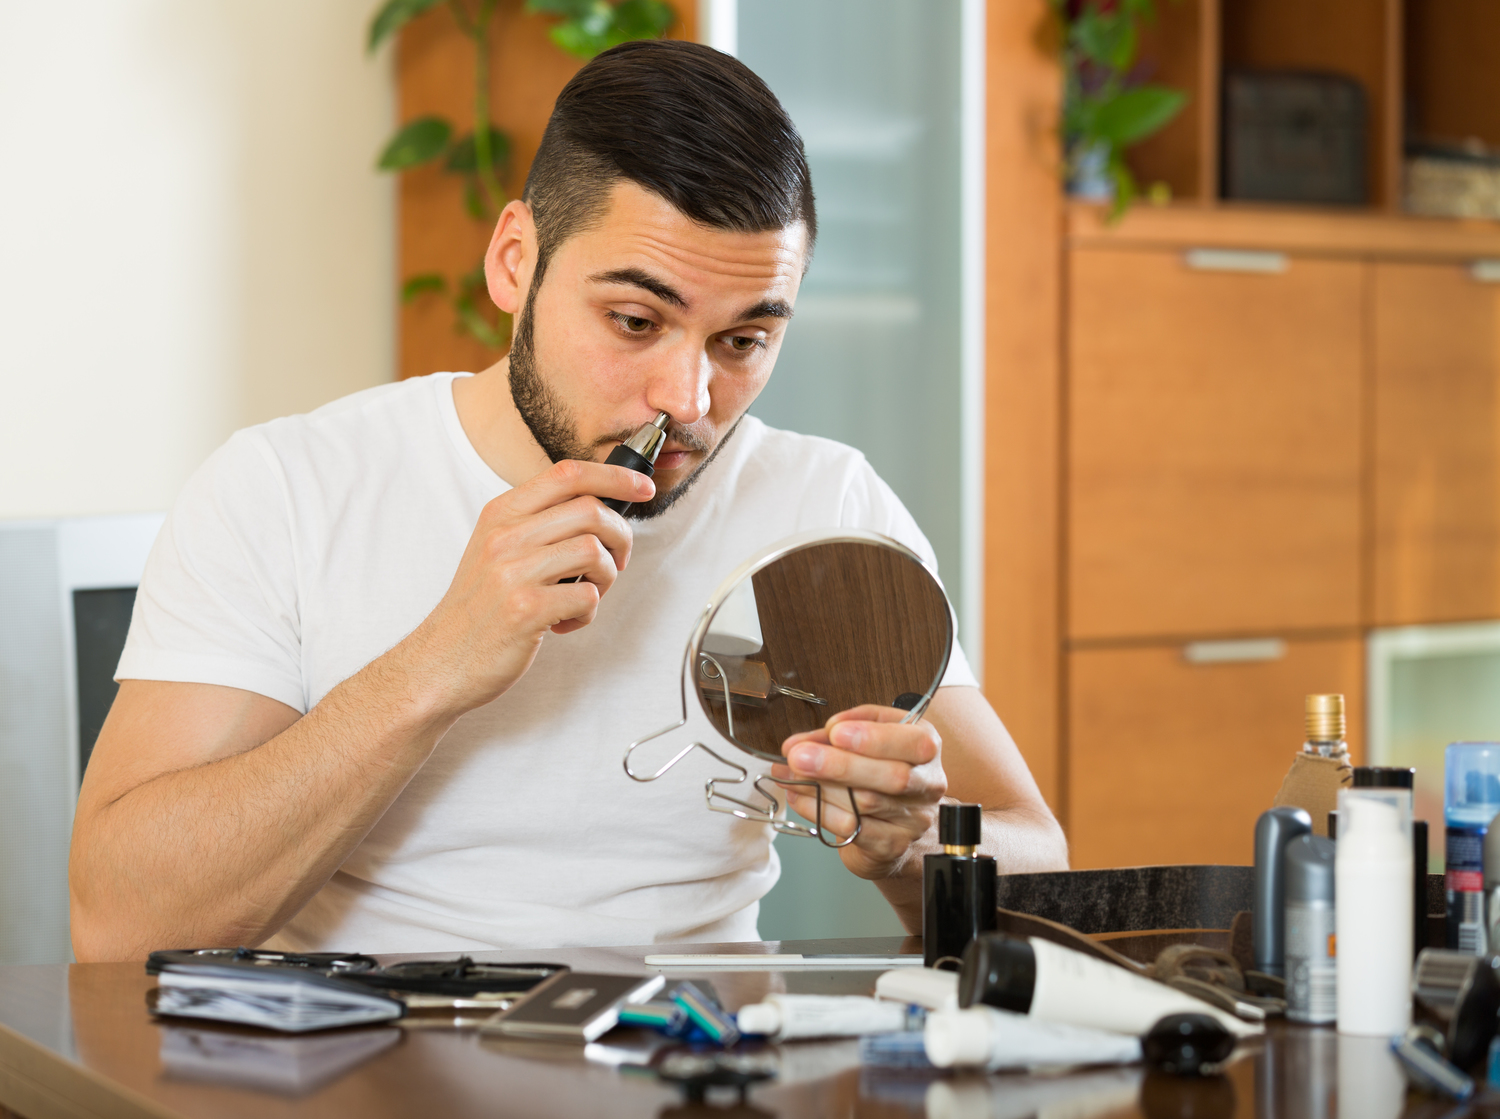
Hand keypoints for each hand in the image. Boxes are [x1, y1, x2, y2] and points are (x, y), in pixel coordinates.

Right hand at [395, 459, 653, 716]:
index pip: (567, 474)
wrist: (440, 661)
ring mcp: (513, 572)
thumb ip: (538, 525)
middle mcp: (505, 537)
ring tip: (585, 595)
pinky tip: (566, 622)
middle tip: (616, 563)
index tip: (643, 487)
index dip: (614, 475)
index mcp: (500, 514)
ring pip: (595, 551)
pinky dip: (588, 613)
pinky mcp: (525, 609)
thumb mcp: (496, 550)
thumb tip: (599, 509)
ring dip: (606, 578)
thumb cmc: (479, 609)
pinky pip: (587, 596)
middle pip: (591, 510)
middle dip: (621, 537)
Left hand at [770, 704, 947, 879]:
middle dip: (841, 765)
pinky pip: (852, 828)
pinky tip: (799, 797)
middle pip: (893, 777)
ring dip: (821, 786)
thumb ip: (837, 732)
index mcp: (926, 746)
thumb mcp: (864, 738)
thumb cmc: (875, 772)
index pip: (914, 742)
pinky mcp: (891, 845)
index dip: (875, 738)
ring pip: (867, 802)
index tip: (835, 733)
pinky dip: (819, 810)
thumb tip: (802, 742)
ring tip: (790, 774)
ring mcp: (913, 819)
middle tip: (800, 757)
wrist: (891, 825)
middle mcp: (927, 783)